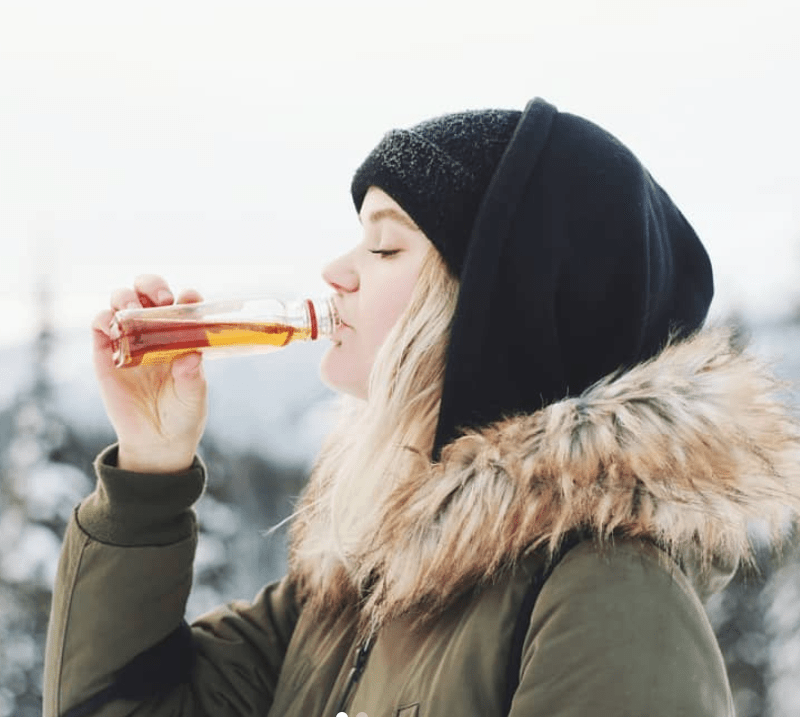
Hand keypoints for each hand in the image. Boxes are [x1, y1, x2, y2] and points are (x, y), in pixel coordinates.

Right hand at [92, 274, 207, 472]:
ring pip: (121, 301)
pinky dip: (103, 318)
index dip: (188, 297)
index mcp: (183, 336)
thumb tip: (190, 357)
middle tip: (162, 300)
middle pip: (148, 292)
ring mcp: (129, 340)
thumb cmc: (182, 414)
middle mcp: (155, 331)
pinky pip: (99, 325)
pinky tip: (113, 327)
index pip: (184, 304)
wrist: (157, 441)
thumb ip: (193, 378)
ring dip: (126, 297)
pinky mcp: (105, 354)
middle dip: (153, 286)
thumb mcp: (194, 397)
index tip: (191, 299)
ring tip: (134, 310)